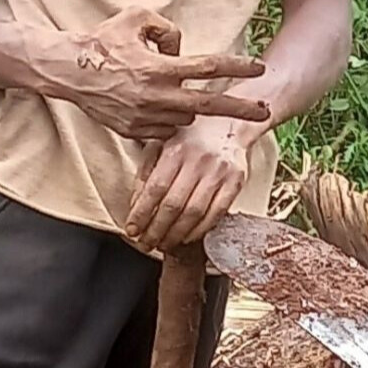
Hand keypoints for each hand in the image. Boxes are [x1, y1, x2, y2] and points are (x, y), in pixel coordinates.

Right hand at [54, 7, 269, 140]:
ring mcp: (146, 118)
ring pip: (184, 118)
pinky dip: (166, 117)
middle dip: (240, 109)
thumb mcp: (136, 18)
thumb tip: (180, 47)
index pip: (209, 68)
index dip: (237, 67)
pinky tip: (154, 104)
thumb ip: (166, 28)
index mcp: (160, 68)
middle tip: (264, 110)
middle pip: (208, 106)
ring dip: (187, 107)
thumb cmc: (102, 41)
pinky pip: (162, 128)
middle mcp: (156, 97)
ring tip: (170, 92)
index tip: (259, 67)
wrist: (68, 71)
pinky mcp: (134, 132)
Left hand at [123, 116, 251, 252]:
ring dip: (176, 235)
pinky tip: (187, 237)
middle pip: (173, 205)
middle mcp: (198, 161)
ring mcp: (218, 172)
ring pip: (194, 213)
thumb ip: (146, 173)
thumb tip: (134, 205)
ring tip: (163, 244)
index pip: (154, 189)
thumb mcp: (161, 144)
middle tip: (145, 244)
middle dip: (156, 230)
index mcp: (176, 149)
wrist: (229, 122)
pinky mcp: (236, 181)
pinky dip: (200, 230)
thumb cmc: (189, 136)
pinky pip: (216, 213)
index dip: (141, 213)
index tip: (131, 230)